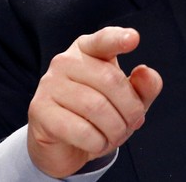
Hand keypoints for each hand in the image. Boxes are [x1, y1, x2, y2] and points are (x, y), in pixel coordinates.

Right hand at [27, 27, 162, 177]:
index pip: (103, 40)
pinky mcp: (40, 110)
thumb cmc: (100, 116)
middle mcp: (65, 61)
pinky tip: (97, 143)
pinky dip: (97, 142)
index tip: (134, 39)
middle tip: (134, 123)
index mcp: (88, 50)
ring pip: (96, 107)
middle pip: (110, 80)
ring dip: (115, 129)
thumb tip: (145, 72)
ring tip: (116, 135)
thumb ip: (145, 86)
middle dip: (131, 109)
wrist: (65, 146)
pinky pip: (80, 129)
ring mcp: (49, 84)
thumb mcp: (130, 100)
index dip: (118, 39)